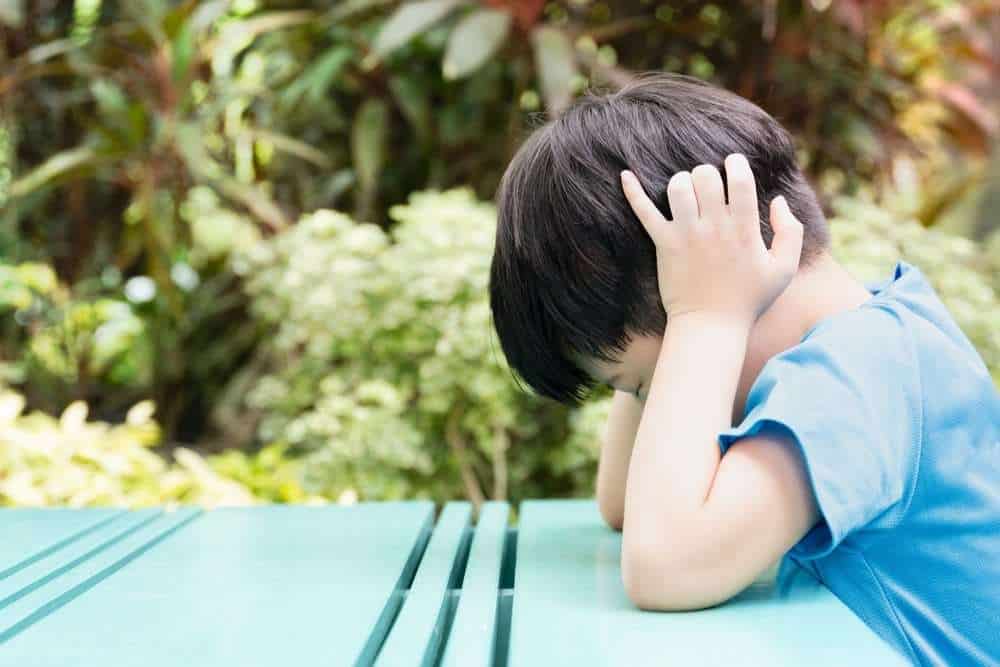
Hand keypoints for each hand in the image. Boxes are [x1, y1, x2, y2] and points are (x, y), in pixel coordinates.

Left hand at [620, 153, 802, 325]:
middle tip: (709, 187)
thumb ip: (791, 232)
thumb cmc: (749, 299)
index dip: (737, 164)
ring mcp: (686, 235)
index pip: (739, 180)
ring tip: (687, 193)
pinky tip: (625, 175)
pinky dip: (633, 193)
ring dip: (682, 182)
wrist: (711, 326)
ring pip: (677, 188)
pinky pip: (644, 213)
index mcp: (744, 230)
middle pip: (705, 176)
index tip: (734, 163)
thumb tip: (777, 199)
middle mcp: (714, 227)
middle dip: (707, 173)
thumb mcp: (784, 269)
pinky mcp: (664, 245)